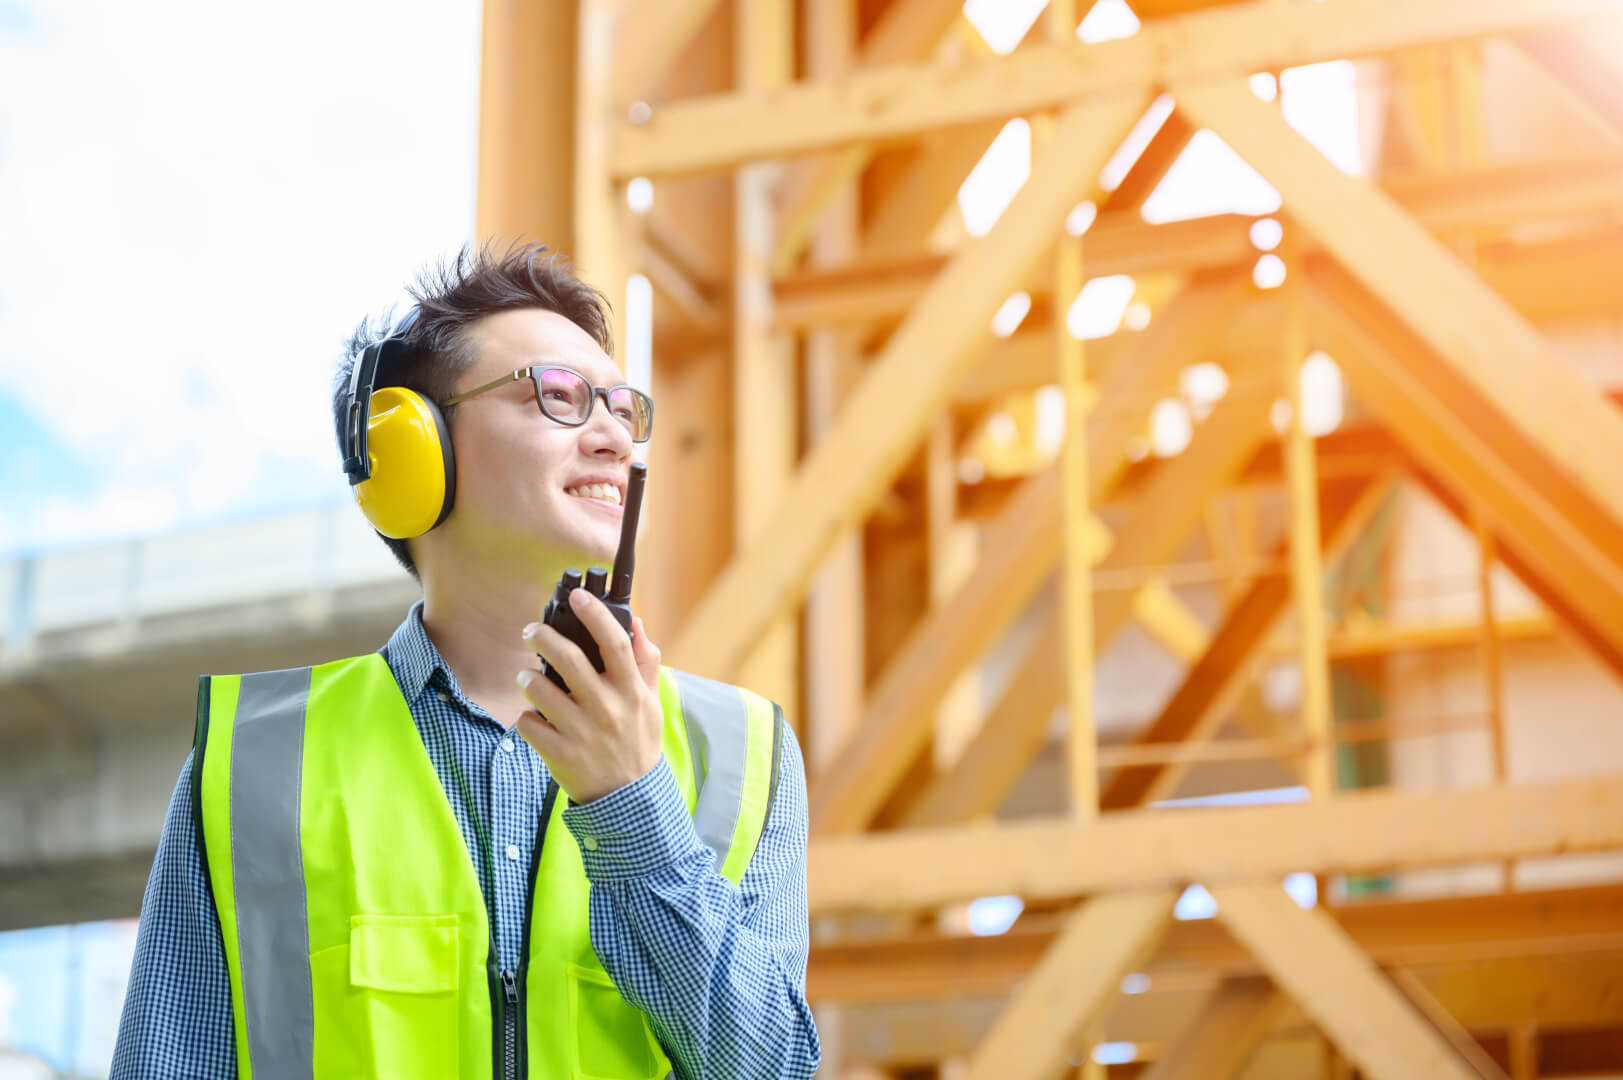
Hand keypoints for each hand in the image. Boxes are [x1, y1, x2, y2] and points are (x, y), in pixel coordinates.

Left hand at [516, 589, 663, 804]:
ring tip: (527, 677)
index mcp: (631, 692)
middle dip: (543, 636)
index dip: (595, 614)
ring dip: (527, 677)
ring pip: (539, 689)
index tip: (579, 597)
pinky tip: (534, 717)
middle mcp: (607, 709)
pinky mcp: (559, 754)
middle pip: (569, 658)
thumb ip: (645, 662)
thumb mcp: (651, 702)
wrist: (629, 798)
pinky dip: (526, 716)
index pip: (615, 643)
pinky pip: (528, 723)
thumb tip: (637, 624)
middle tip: (530, 630)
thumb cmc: (637, 743)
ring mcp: (581, 733)